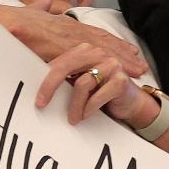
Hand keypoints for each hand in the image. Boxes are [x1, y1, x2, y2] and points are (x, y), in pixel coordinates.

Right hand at [0, 0, 148, 77]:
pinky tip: (107, 71)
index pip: (92, 32)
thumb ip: (42, 6)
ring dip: (115, 60)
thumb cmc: (5, 19)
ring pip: (94, 48)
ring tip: (133, 71)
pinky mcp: (48, 44)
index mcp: (60, 21)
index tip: (130, 51)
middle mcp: (63, 26)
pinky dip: (93, 63)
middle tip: (141, 66)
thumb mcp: (28, 11)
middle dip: (121, 54)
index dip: (113, 42)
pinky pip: (75, 56)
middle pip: (99, 40)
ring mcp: (57, 34)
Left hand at [36, 43, 157, 127]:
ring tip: (73, 118)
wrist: (131, 102)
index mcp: (84, 50)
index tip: (37, 97)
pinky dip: (90, 107)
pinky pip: (98, 94)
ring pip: (82, 83)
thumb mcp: (81, 83)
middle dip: (50, 86)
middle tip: (42, 104)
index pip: (60, 61)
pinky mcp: (121, 79)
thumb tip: (39, 89)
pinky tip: (86, 115)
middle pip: (66, 66)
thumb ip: (65, 79)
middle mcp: (97, 53)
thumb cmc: (102, 92)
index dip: (46, 79)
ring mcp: (111, 65)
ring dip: (75, 105)